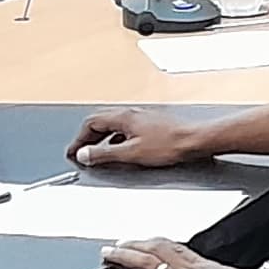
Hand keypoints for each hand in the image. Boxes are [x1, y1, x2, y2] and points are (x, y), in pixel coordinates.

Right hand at [71, 107, 209, 167]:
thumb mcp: (131, 153)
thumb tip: (85, 154)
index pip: (91, 123)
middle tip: (81, 153)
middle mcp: (131, 114)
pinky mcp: (151, 125)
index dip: (79, 139)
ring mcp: (142, 118)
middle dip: (87, 138)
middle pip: (100, 122)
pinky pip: (125, 130)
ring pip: (113, 126)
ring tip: (97, 154)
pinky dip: (116, 140)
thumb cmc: (169, 144)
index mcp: (123, 117)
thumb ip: (105, 154)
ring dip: (101, 139)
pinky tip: (121, 151)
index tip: (74, 151)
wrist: (195, 140)